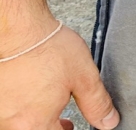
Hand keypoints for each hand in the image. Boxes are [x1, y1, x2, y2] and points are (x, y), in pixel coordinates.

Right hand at [0, 18, 118, 129]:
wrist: (20, 30)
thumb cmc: (48, 49)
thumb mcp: (84, 76)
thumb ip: (96, 102)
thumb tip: (108, 122)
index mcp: (35, 123)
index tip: (71, 127)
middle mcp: (14, 123)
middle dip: (51, 128)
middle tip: (65, 123)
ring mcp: (1, 111)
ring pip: (21, 123)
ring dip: (37, 117)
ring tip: (51, 104)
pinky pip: (10, 111)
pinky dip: (23, 105)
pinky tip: (33, 91)